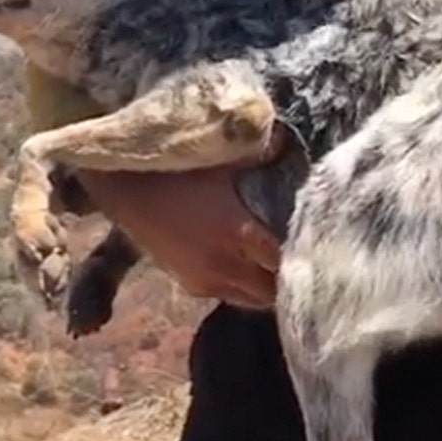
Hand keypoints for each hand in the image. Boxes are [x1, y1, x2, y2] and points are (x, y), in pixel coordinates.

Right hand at [72, 129, 287, 308]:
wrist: (124, 191)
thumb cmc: (176, 171)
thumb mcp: (220, 159)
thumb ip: (258, 152)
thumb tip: (284, 140)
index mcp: (238, 231)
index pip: (285, 258)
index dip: (305, 254)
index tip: (317, 242)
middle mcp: (226, 264)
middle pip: (273, 288)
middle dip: (289, 278)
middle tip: (303, 260)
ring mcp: (207, 279)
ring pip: (253, 300)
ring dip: (267, 288)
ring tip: (278, 270)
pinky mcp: (191, 285)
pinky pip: (229, 296)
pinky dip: (244, 289)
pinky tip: (249, 271)